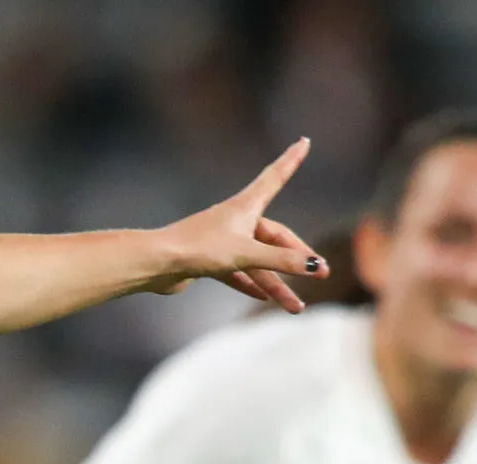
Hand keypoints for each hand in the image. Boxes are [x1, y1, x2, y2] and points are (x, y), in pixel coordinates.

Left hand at [145, 138, 324, 312]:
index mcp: (245, 207)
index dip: (291, 160)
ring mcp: (222, 241)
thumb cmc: (198, 249)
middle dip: (296, 259)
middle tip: (321, 273)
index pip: (275, 177)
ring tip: (296, 308)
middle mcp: (235, 220)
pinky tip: (263, 298)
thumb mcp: (246, 254)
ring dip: (276, 285)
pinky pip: (238, 273)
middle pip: (275, 238)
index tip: (303, 141)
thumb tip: (315, 266)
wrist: (156, 264)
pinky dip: (251, 285)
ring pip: (257, 263)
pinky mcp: (209, 261)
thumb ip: (282, 261)